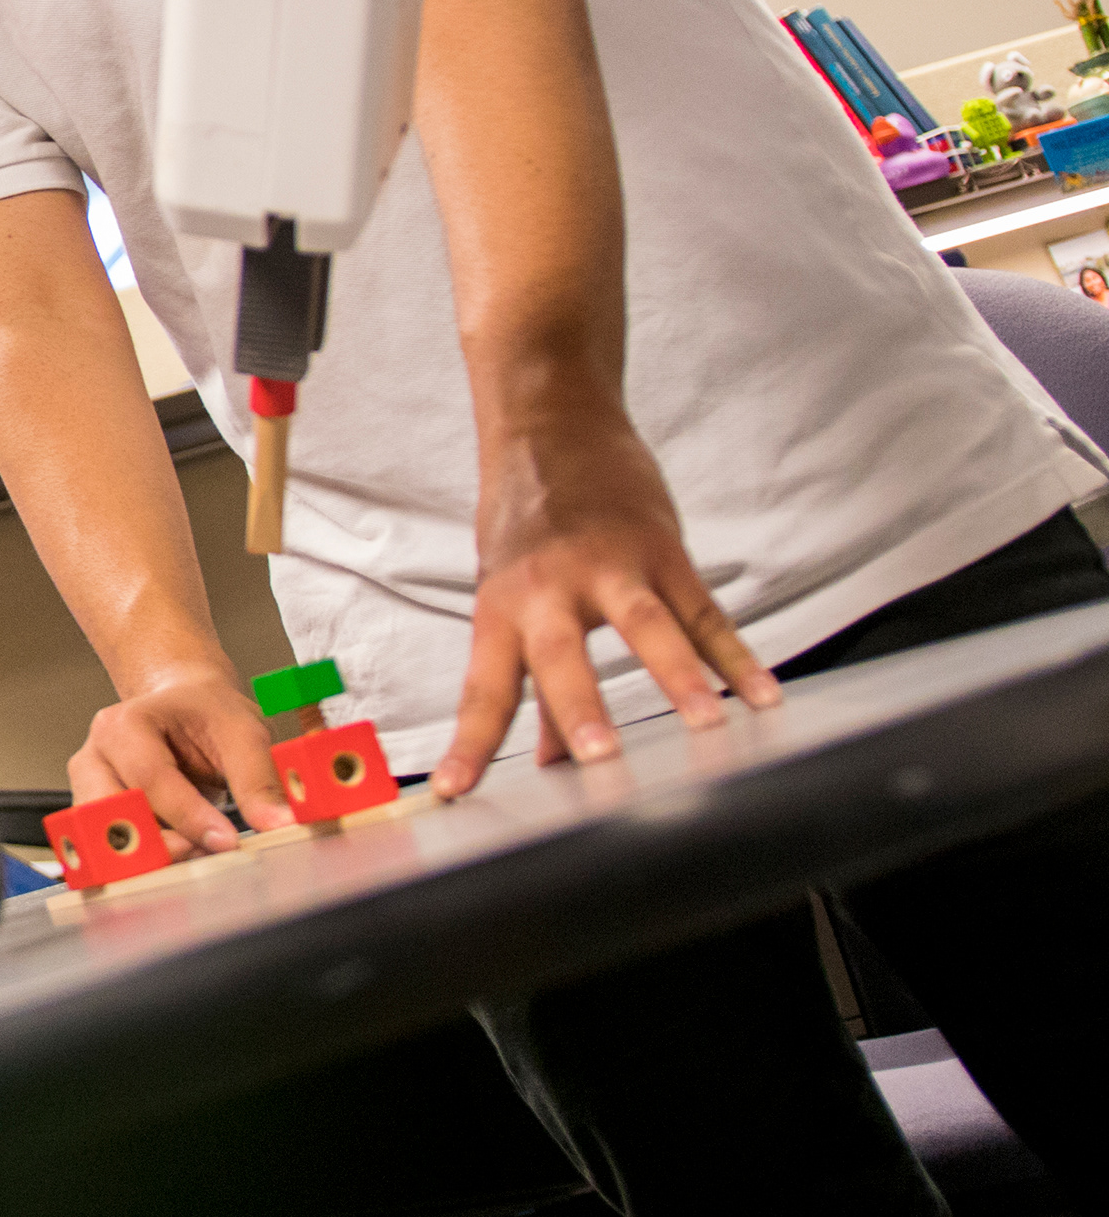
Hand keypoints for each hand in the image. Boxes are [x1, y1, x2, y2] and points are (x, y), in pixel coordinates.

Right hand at [69, 666, 298, 855]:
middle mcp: (96, 757)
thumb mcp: (242, 732)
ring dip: (148, 855)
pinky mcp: (96, 816)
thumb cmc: (206, 714)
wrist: (184, 708)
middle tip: (201, 851)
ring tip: (196, 851)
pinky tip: (182, 851)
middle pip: (110, 812)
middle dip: (155, 842)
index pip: (149, 777)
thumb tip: (278, 822)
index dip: (187, 815)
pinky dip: (146, 859)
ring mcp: (90, 789)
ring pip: (103, 839)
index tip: (226, 841)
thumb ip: (258, 778)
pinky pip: (113, 850)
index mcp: (125, 724)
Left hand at [434, 397, 774, 796]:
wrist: (551, 424)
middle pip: (561, 656)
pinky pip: (705, 610)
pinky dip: (736, 655)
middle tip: (596, 757)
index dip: (468, 744)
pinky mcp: (662, 549)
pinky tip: (764, 695)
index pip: (483, 690)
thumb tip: (545, 764)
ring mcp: (610, 565)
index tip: (453, 792)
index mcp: (502, 609)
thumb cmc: (525, 524)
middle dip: (577, 708)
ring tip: (707, 724)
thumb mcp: (510, 595)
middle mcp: (549, 589)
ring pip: (647, 626)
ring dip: (678, 676)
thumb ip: (530, 683)